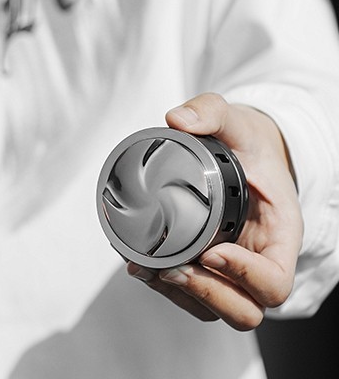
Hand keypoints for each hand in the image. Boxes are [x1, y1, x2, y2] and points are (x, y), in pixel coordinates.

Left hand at [126, 93, 301, 329]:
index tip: (210, 250)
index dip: (244, 276)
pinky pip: (195, 296)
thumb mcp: (233, 119)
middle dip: (208, 294)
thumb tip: (176, 120)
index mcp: (279, 233)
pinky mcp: (209, 266)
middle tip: (172, 268)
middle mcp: (260, 258)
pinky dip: (168, 290)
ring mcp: (234, 268)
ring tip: (149, 269)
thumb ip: (209, 111)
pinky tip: (142, 267)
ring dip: (182, 296)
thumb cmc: (245, 142)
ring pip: (218, 309)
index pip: (275, 280)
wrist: (241, 151)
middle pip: (247, 309)